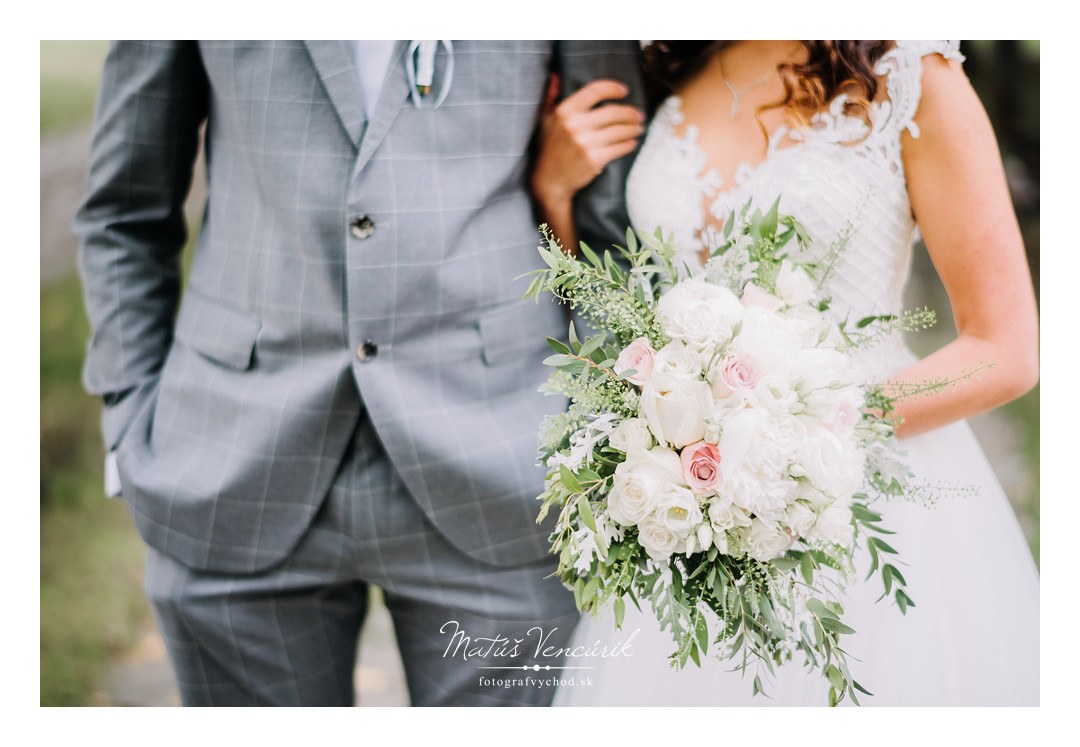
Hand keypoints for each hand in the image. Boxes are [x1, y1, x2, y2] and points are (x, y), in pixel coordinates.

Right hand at [531, 76, 644, 208]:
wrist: (549, 181)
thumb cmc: (548, 148)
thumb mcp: (544, 119)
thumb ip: (550, 95)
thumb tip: (555, 75)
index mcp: (565, 111)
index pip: (595, 91)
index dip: (613, 88)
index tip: (624, 91)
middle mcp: (575, 125)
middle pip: (613, 112)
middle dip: (630, 113)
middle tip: (639, 115)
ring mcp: (586, 143)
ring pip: (620, 130)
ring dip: (633, 128)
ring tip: (639, 127)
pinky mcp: (594, 160)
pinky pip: (619, 148)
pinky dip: (629, 144)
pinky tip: (633, 142)